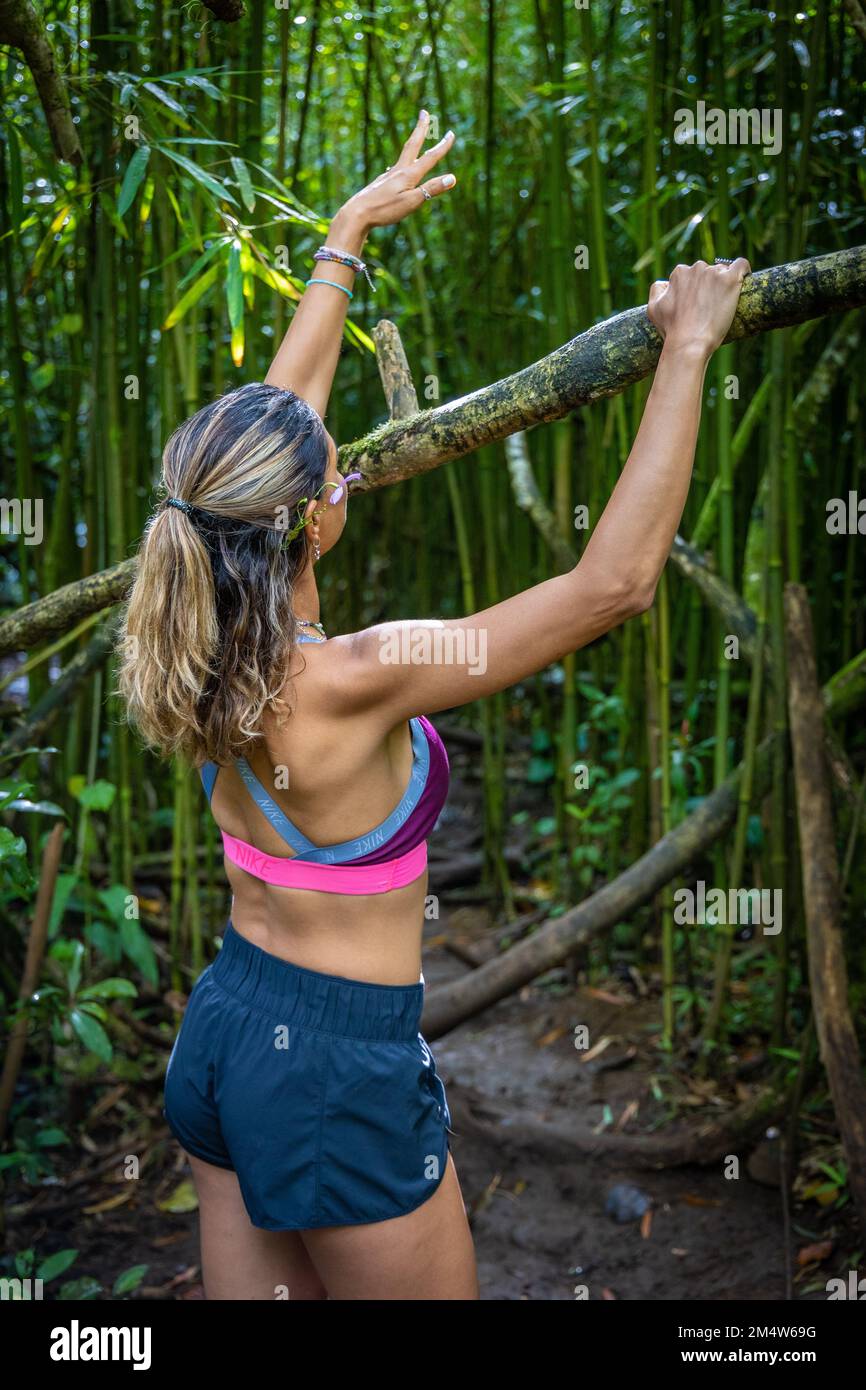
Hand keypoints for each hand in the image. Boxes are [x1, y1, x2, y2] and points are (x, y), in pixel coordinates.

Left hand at [333, 111, 455, 237]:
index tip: (451, 134)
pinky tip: (398, 169)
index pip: (429, 158)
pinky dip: (402, 163)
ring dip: (412, 143)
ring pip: (403, 156)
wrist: (356, 214)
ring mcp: (388, 176)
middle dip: (420, 128)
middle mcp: (398, 170)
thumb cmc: (384, 210)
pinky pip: (395, 169)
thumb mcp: (412, 202)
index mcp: (408, 174)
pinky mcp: (380, 183)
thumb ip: (431, 189)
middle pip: (412, 145)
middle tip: (424, 112)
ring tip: (417, 136)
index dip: (442, 147)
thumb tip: (452, 178)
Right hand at [647, 257, 750, 357]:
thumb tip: (665, 283)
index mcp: (679, 273)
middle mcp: (695, 268)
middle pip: (707, 271)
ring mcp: (713, 273)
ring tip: (722, 305)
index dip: (695, 289)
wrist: (689, 343)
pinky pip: (741, 265)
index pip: (691, 273)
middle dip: (709, 286)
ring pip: (723, 272)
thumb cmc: (671, 330)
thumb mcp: (653, 309)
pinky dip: (744, 270)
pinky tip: (745, 278)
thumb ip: (657, 290)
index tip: (698, 303)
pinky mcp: (729, 280)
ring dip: (723, 285)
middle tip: (710, 308)